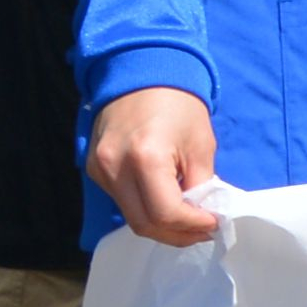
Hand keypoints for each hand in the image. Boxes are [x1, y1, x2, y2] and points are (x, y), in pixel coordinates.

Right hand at [87, 87, 221, 246]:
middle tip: (202, 231)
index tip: (213, 223)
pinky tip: (165, 200)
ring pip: (131, 216)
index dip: (192, 225)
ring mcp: (99, 170)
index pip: (166, 213)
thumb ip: (200, 184)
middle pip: (144, 224)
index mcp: (145, 158)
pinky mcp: (93, 170)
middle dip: (177, 234)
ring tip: (188, 219)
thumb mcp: (200, 144)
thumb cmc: (178, 104)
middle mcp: (114, 168)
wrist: (140, 72)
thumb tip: (203, 215)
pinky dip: (145, 208)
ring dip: (161, 224)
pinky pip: (121, 201)